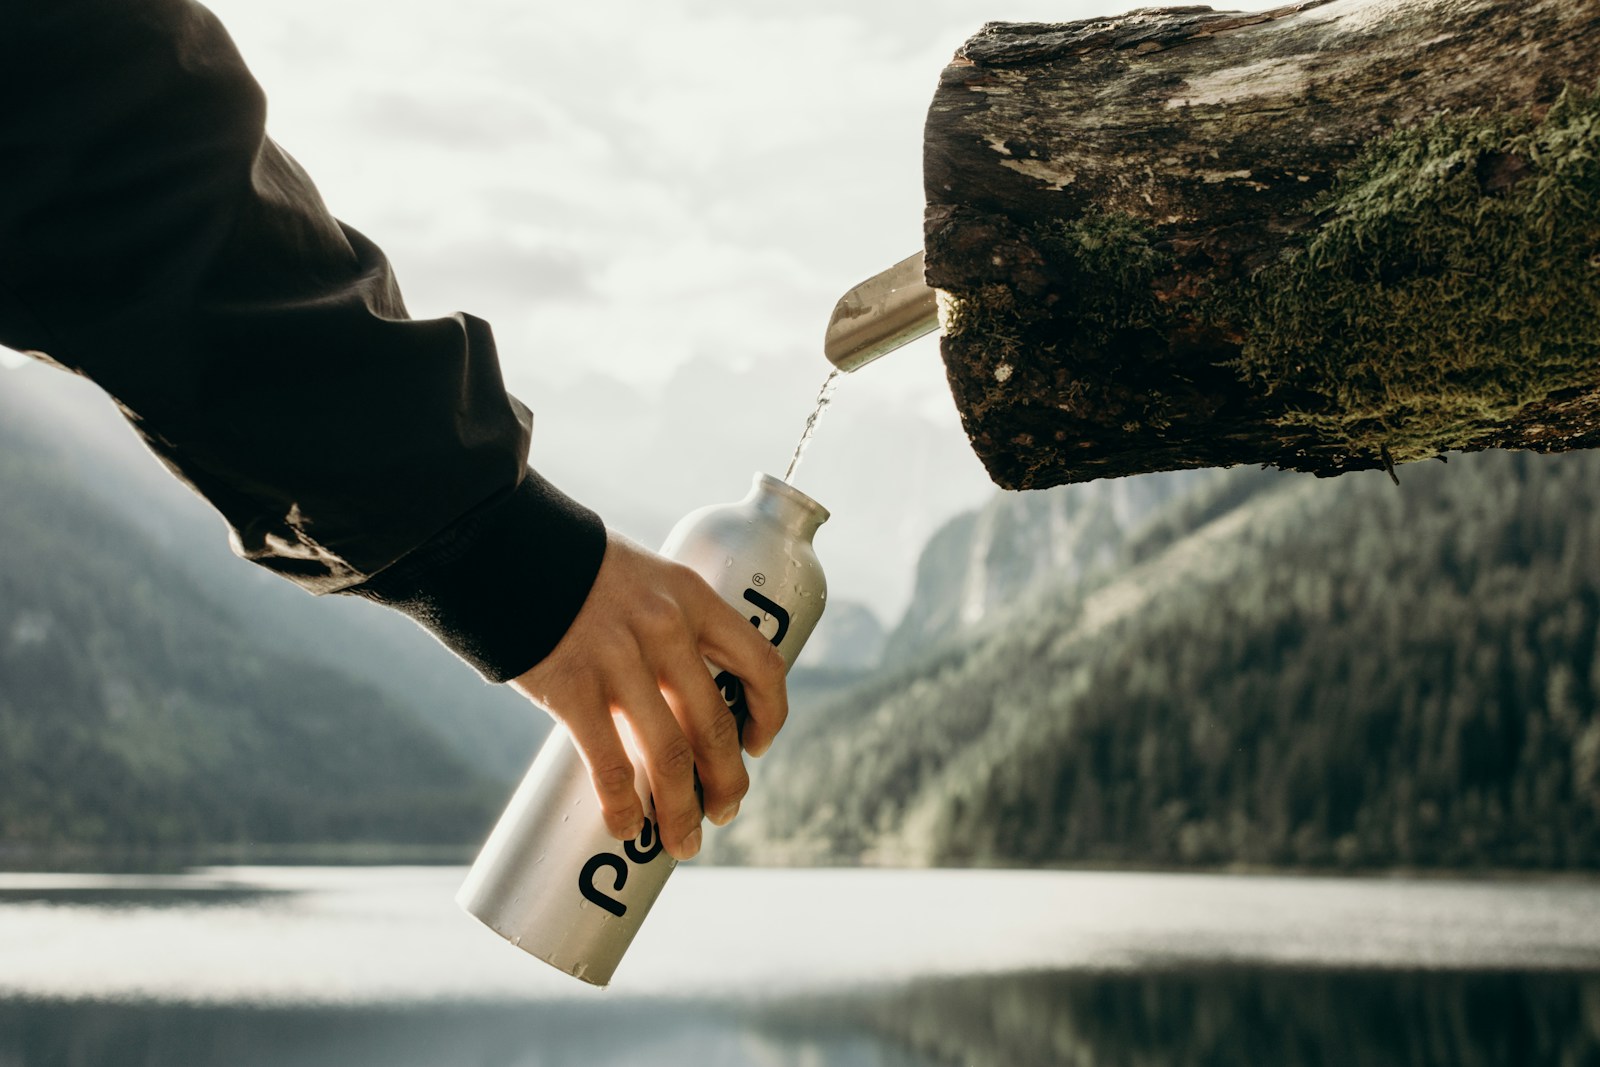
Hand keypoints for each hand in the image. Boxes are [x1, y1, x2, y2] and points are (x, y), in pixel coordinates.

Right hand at [508, 531, 787, 860]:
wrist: (501, 545)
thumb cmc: (573, 568)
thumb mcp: (640, 579)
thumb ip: (663, 626)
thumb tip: (675, 697)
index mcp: (692, 597)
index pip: (760, 663)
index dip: (768, 714)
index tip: (757, 744)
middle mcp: (667, 629)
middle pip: (716, 725)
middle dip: (727, 781)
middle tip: (724, 811)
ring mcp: (620, 661)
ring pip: (670, 757)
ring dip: (681, 811)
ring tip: (683, 841)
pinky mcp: (571, 688)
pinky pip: (609, 764)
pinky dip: (622, 807)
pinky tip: (624, 829)